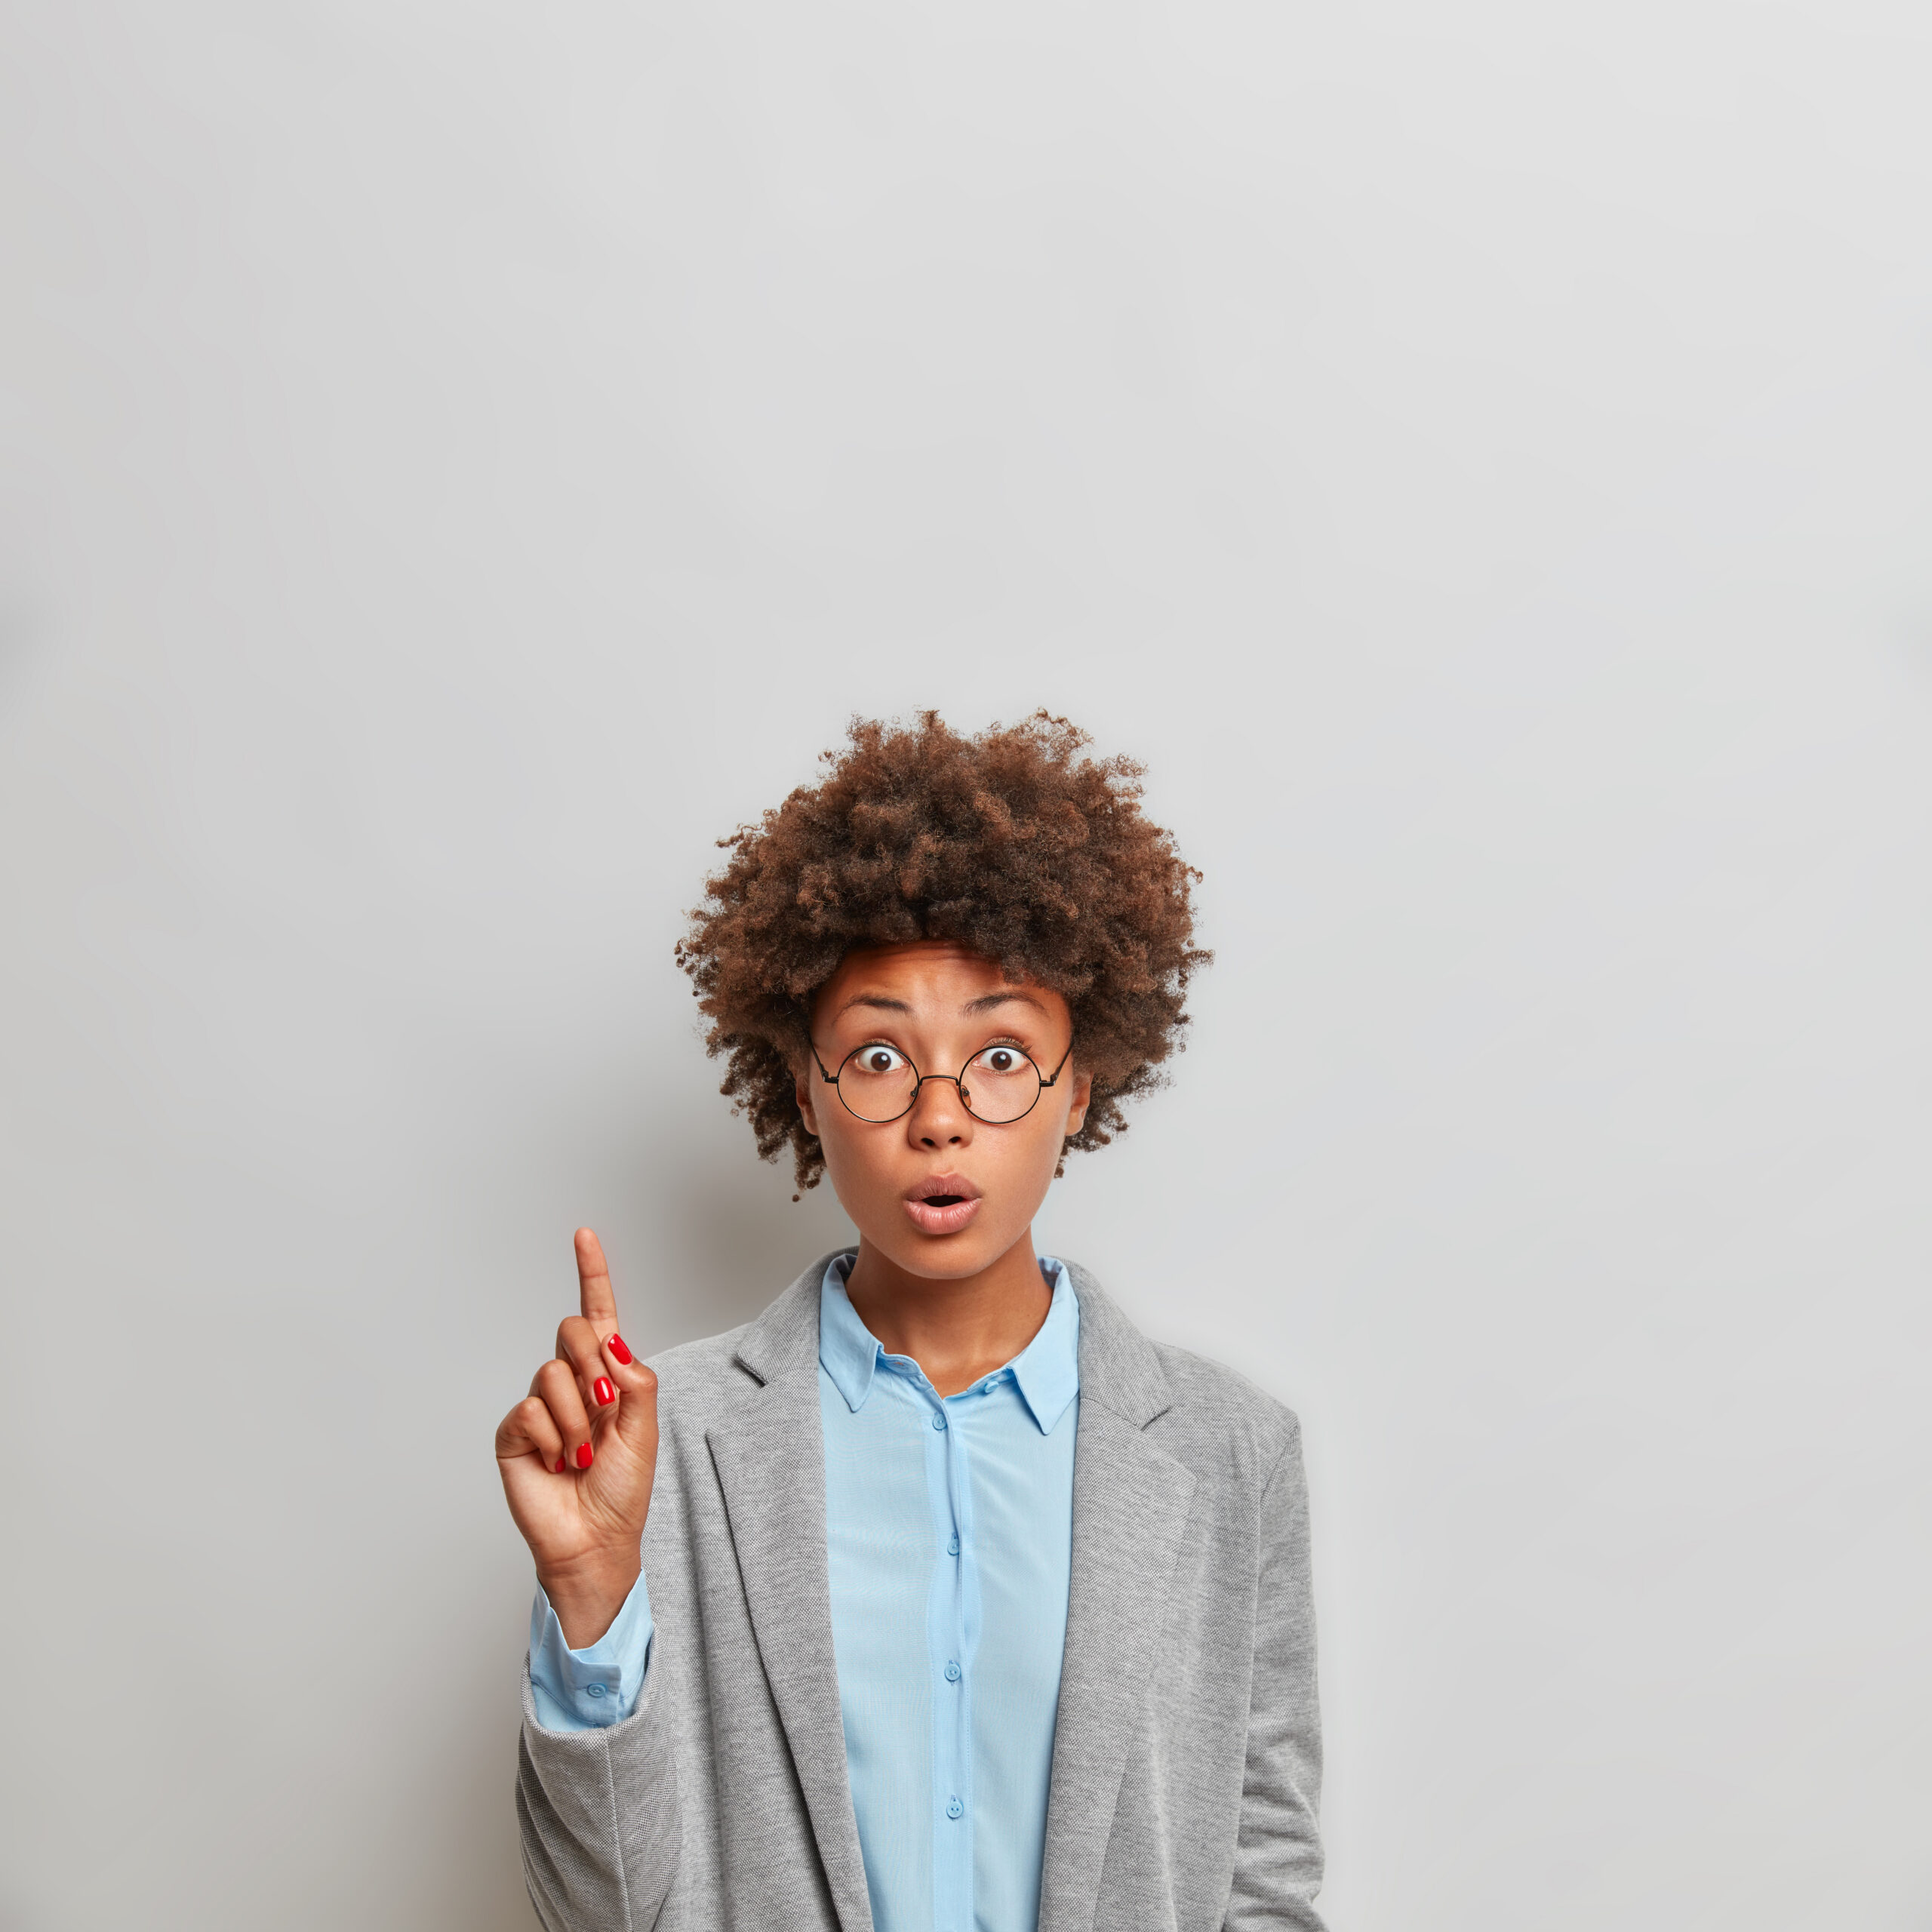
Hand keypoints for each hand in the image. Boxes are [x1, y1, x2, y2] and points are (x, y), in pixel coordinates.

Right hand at [495, 1228, 658, 1647]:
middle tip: (604, 1408)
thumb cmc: (623, 1488)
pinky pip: (529, 1409)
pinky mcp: (513, 1431)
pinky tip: (557, 1463)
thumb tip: (612, 1342)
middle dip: (593, 1364)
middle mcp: (570, 1382)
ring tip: (582, 1454)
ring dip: (577, 1418)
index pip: (597, 1314)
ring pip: (551, 1372)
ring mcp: (539, 1405)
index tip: (584, 1234)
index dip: (592, 1273)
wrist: (596, 1538)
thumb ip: (635, 1377)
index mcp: (607, 1375)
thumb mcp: (644, 1427)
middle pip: (572, 1330)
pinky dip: (552, 1438)